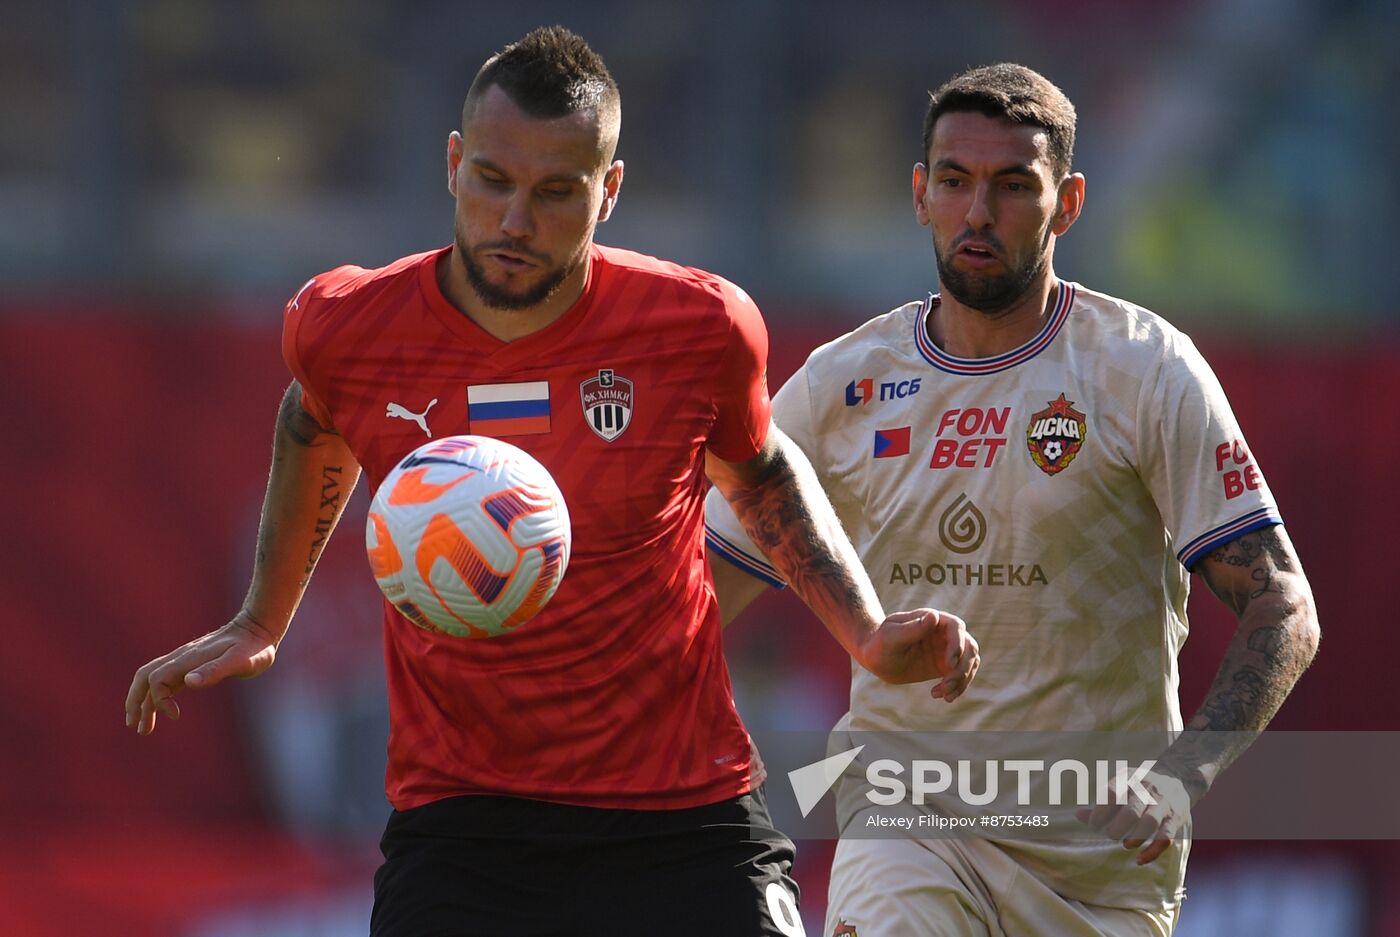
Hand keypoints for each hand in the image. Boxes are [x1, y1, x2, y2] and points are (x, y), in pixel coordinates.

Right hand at [124, 612, 279, 735]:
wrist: (258, 629)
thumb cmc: (253, 648)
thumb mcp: (240, 661)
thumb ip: (215, 670)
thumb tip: (188, 682)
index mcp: (189, 658)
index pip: (158, 680)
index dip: (159, 700)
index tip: (175, 716)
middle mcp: (182, 657)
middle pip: (144, 677)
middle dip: (135, 702)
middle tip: (136, 727)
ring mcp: (185, 660)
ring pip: (151, 678)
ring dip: (142, 701)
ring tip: (143, 727)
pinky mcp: (192, 664)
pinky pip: (165, 679)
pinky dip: (157, 695)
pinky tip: (162, 708)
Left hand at [857, 608, 978, 700]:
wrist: (875, 658)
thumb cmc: (880, 643)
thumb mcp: (891, 636)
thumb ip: (912, 628)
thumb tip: (934, 616)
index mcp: (932, 619)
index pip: (956, 627)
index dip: (957, 644)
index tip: (949, 664)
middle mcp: (943, 633)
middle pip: (969, 647)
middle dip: (962, 668)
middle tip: (946, 686)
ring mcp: (947, 649)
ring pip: (969, 663)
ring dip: (962, 681)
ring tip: (944, 695)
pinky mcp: (946, 665)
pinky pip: (962, 676)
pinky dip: (957, 688)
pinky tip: (941, 696)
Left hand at [1076, 768, 1191, 864]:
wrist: (1177, 778)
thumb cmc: (1139, 788)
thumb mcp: (1121, 787)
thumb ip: (1101, 802)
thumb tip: (1078, 815)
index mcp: (1128, 779)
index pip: (1111, 793)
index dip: (1099, 812)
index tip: (1093, 826)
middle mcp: (1147, 789)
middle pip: (1131, 811)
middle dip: (1117, 827)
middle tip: (1110, 835)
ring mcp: (1163, 803)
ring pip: (1150, 822)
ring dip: (1135, 838)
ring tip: (1125, 844)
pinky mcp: (1176, 818)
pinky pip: (1166, 837)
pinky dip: (1153, 851)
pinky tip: (1140, 859)